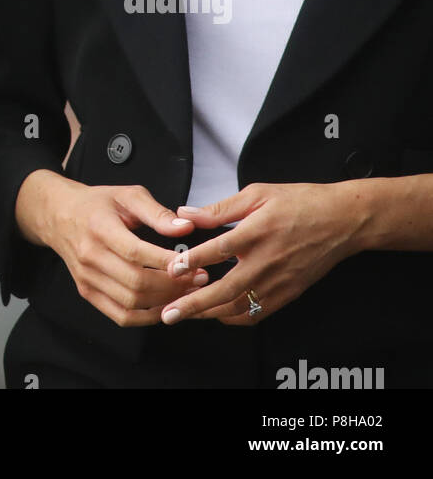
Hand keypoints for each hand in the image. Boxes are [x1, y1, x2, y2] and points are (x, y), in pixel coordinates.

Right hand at [15, 171, 208, 325]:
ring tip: (186, 292)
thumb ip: (156, 212)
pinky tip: (164, 306)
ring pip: (131, 302)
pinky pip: (120, 316)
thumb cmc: (96, 204)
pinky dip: (146, 317)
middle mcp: (90, 256)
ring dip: (164, 302)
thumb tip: (184, 228)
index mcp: (99, 227)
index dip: (166, 262)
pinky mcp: (88, 292)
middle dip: (172, 285)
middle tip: (198, 278)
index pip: (136, 252)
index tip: (192, 263)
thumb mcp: (126, 195)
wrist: (60, 215)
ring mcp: (87, 278)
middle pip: (136, 282)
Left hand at [158, 181, 364, 325]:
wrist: (342, 222)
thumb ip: (219, 208)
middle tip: (170, 314)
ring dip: (210, 314)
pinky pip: (258, 312)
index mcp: (257, 232)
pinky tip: (219, 316)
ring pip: (240, 307)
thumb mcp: (257, 194)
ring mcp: (279, 281)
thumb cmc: (300, 202)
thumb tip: (186, 213)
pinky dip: (236, 319)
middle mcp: (267, 261)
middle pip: (225, 290)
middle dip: (194, 304)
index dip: (193, 261)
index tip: (173, 269)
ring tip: (186, 316)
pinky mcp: (288, 293)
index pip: (219, 250)